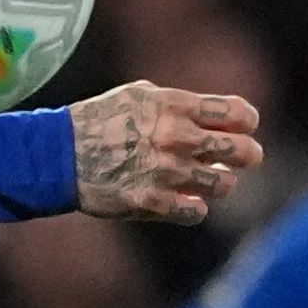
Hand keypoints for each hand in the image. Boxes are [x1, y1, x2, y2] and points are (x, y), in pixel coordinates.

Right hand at [69, 82, 261, 224]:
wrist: (60, 154)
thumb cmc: (101, 120)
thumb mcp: (141, 94)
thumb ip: (181, 103)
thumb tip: (218, 115)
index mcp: (174, 106)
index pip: (237, 114)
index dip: (247, 122)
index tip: (244, 128)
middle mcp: (175, 137)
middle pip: (241, 151)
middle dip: (247, 154)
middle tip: (244, 157)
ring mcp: (165, 172)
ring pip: (223, 185)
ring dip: (218, 183)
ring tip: (207, 180)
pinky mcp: (152, 202)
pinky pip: (195, 212)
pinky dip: (193, 207)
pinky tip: (184, 200)